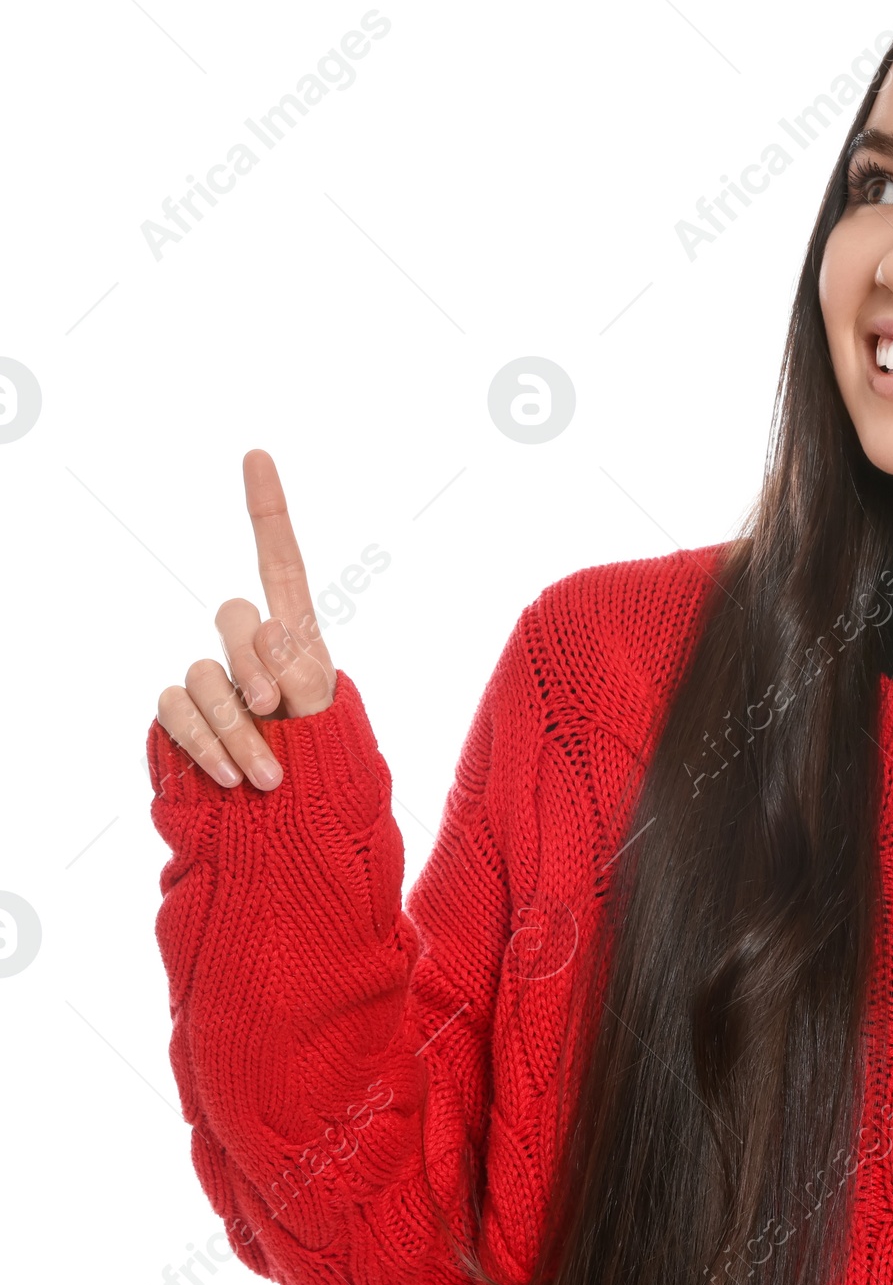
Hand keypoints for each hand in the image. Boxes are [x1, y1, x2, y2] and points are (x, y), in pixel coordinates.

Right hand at [156, 450, 336, 789]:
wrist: (293, 830)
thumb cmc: (323, 770)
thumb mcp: (327, 718)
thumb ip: (301, 674)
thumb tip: (267, 631)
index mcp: (300, 641)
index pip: (281, 565)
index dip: (268, 510)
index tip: (256, 454)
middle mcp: (251, 651)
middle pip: (234, 614)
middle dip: (253, 657)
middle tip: (276, 706)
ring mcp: (211, 682)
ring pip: (201, 673)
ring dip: (237, 726)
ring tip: (267, 773)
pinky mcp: (179, 716)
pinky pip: (174, 708)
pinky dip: (203, 743)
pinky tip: (230, 778)